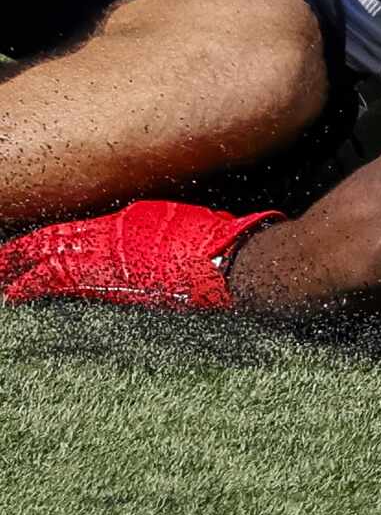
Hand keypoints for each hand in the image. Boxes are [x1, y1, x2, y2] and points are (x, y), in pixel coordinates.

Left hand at [0, 200, 281, 310]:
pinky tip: (20, 293)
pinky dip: (37, 286)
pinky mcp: (112, 285)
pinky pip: (63, 283)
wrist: (224, 261)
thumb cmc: (212, 239)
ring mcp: (108, 261)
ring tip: (0, 281)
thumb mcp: (174, 222)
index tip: (19, 249)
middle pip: (51, 243)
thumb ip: (146, 229)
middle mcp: (109, 238)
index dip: (40, 240)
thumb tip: (130, 238)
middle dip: (17, 255)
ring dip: (19, 272)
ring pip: (50, 262)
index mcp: (123, 222)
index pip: (68, 230)